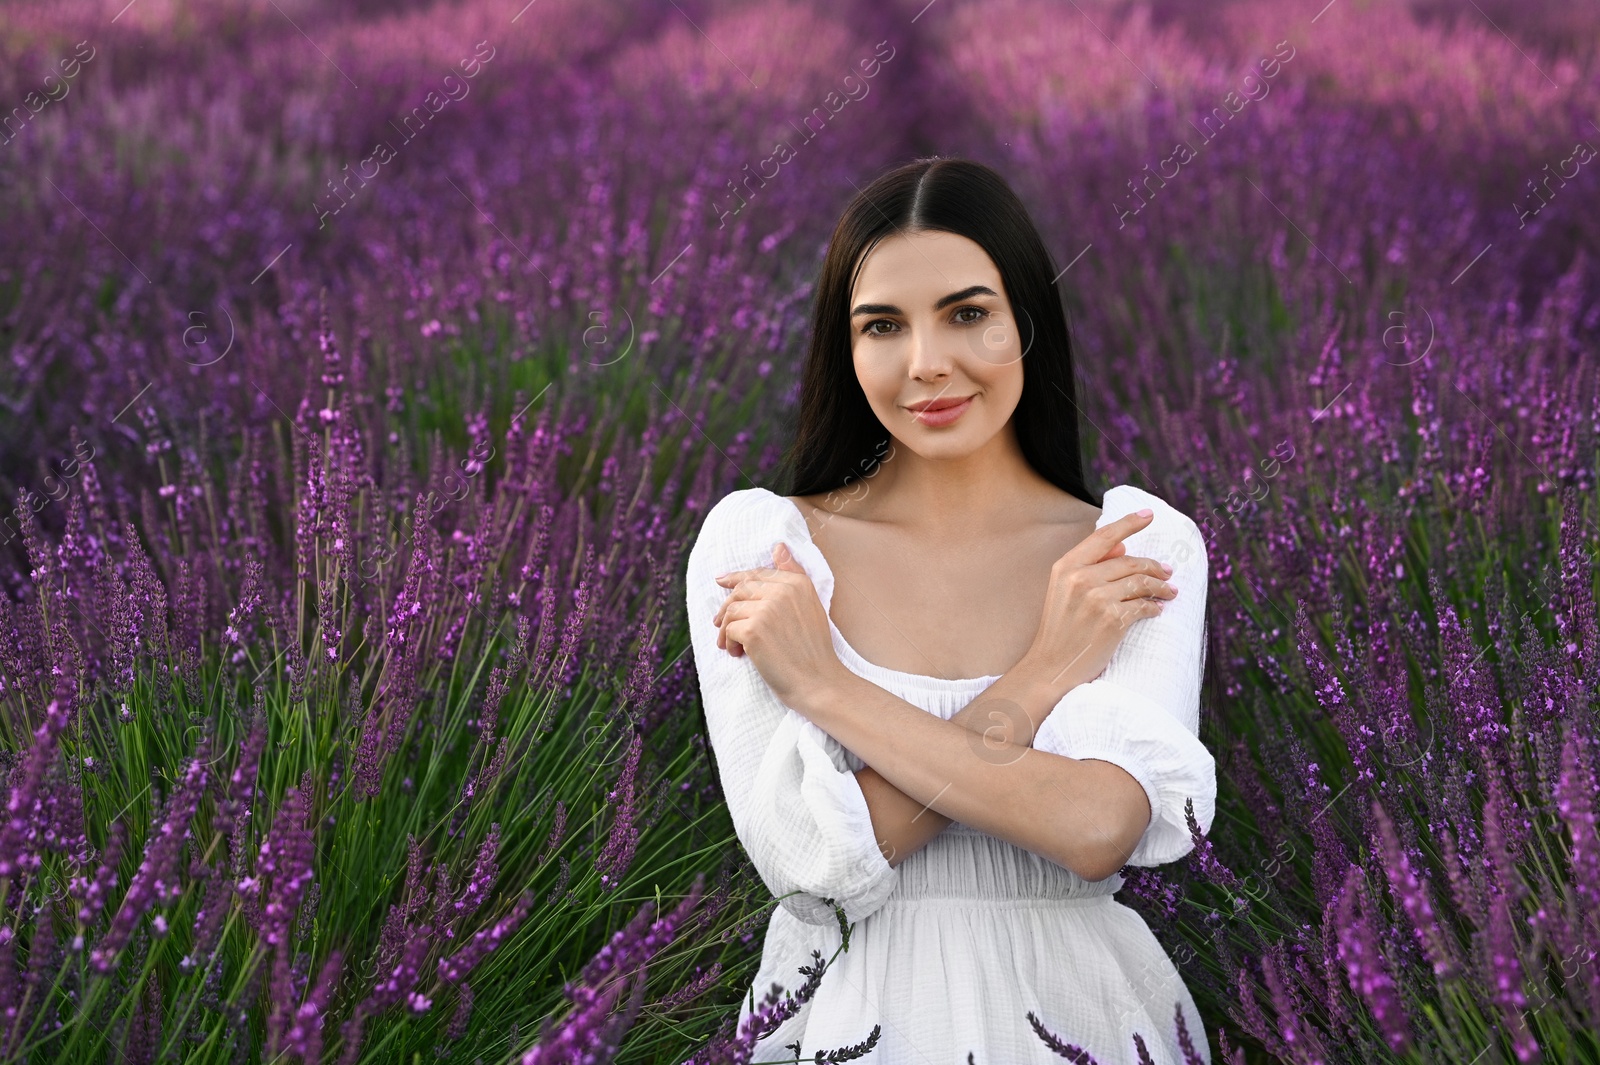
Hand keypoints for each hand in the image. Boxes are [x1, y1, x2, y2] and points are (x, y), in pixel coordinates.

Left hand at [712, 542, 844, 708]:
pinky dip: (729, 643)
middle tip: (719, 625)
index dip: (736, 578)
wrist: (819, 682)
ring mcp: (767, 609)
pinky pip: (729, 630)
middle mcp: (783, 590)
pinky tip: (738, 654)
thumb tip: (779, 545)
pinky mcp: (754, 630)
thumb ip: (794, 574)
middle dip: (726, 607)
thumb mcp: (810, 605)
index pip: (757, 574)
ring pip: (731, 610)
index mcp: (798, 583)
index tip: (721, 581)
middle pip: (740, 590)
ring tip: (732, 646)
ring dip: (726, 629)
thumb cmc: (813, 650)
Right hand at [1025, 509, 1177, 702]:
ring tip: (1170, 592)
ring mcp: (1096, 599)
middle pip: (1130, 561)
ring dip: (1161, 587)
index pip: (1104, 537)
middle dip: (1155, 566)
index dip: (1129, 523)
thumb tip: (1123, 547)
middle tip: (1168, 572)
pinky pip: (1143, 606)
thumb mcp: (1062, 591)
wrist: (1051, 667)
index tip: (1149, 514)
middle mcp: (1080, 579)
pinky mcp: (1112, 620)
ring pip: (1141, 582)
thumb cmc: (1060, 630)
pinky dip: (1154, 608)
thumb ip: (1089, 566)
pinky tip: (1156, 610)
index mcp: (1066, 567)